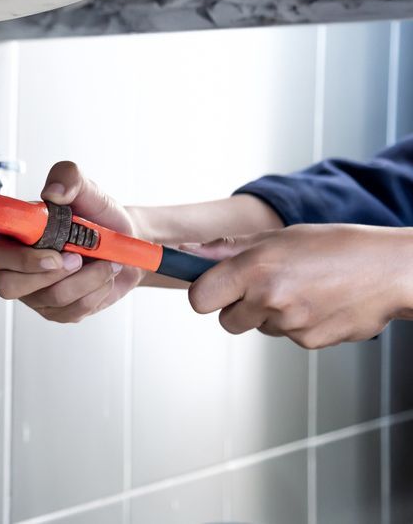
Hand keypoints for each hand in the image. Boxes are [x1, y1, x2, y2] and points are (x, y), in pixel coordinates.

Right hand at [0, 161, 143, 322]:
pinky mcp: (58, 311)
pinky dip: (96, 291)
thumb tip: (54, 193)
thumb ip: (67, 177)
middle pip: (7, 286)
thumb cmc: (97, 216)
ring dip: (86, 279)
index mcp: (13, 236)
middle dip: (48, 274)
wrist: (125, 241)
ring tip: (104, 261)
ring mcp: (35, 293)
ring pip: (49, 299)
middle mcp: (16, 267)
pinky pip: (71, 311)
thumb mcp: (85, 189)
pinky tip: (103, 276)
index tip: (52, 252)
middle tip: (78, 258)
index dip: (17, 258)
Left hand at [185, 224, 412, 347]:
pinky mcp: (309, 342)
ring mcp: (290, 324)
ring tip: (301, 289)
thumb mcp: (278, 237)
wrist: (390, 271)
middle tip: (263, 286)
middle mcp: (269, 298)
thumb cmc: (336, 247)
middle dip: (237, 307)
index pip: (199, 298)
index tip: (214, 287)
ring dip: (269, 314)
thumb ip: (229, 249)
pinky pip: (287, 336)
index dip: (205, 294)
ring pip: (258, 327)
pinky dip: (296, 323)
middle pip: (225, 320)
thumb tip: (189, 253)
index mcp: (255, 268)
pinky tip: (318, 302)